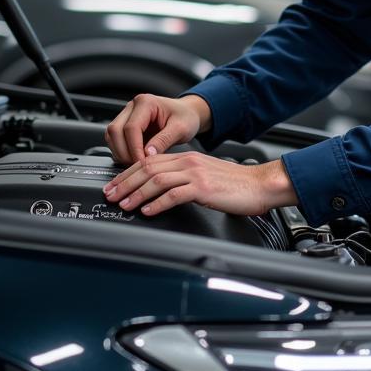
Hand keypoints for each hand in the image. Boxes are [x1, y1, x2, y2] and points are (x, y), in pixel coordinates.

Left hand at [102, 154, 296, 216]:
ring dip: (137, 194)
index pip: (149, 162)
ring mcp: (196, 174)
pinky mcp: (203, 188)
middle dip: (125, 183)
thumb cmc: (235, 185)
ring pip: (157, 180)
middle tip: (111, 196)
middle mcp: (188, 162)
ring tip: (125, 205)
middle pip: (148, 168)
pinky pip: (174, 194)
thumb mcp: (204, 176)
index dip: (128, 174)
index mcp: (187, 158)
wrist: (260, 185)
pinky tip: (148, 212)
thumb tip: (160, 191)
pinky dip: (157, 203)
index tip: (115, 185)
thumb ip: (183, 178)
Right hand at [105, 93, 210, 164]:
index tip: (142, 163)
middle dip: (124, 152)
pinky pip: (116, 141)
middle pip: (115, 130)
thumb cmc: (186, 117)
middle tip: (138, 166)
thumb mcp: (181, 128)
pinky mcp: (126, 126)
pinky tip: (134, 160)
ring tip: (137, 164)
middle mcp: (132, 107)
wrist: (187, 114)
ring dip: (120, 153)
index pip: (131, 127)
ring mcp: (127, 116)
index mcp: (146, 102)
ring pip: (112, 136)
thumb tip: (148, 154)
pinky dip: (122, 152)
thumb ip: (164, 140)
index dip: (134, 148)